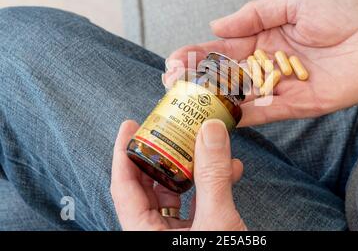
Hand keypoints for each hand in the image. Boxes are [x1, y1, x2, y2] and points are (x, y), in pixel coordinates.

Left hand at [111, 119, 245, 230]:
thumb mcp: (216, 222)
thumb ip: (212, 177)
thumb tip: (211, 131)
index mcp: (143, 233)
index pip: (124, 185)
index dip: (124, 152)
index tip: (130, 125)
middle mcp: (155, 233)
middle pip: (150, 185)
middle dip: (164, 154)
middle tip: (173, 129)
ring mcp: (177, 235)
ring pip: (177, 193)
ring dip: (194, 168)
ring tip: (207, 145)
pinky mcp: (197, 234)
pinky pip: (198, 203)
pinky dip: (212, 185)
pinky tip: (230, 170)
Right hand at [165, 0, 357, 125]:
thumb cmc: (344, 8)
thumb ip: (253, 15)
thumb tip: (215, 26)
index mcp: (264, 37)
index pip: (223, 49)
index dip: (197, 54)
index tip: (174, 59)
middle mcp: (268, 64)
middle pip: (225, 76)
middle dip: (197, 80)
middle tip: (171, 84)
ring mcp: (281, 86)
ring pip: (241, 97)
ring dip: (214, 101)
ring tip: (188, 102)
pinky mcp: (298, 105)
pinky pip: (267, 113)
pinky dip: (245, 116)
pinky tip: (222, 116)